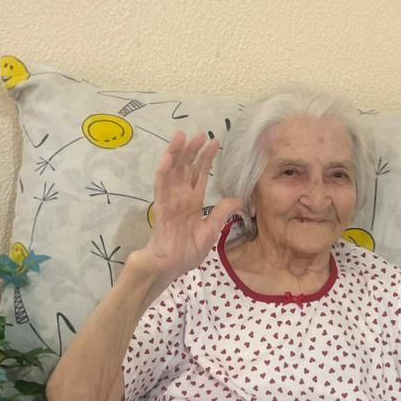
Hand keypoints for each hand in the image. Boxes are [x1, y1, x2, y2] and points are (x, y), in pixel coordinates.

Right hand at [134, 131, 241, 281]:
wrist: (170, 267)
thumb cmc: (187, 251)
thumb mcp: (211, 231)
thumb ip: (221, 213)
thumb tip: (239, 199)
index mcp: (192, 201)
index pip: (199, 174)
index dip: (206, 158)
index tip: (215, 141)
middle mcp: (181, 197)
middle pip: (186, 168)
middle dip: (192, 150)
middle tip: (200, 133)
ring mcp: (170, 200)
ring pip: (172, 171)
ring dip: (176, 154)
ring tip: (182, 136)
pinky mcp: (162, 208)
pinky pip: (161, 187)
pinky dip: (164, 172)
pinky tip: (168, 158)